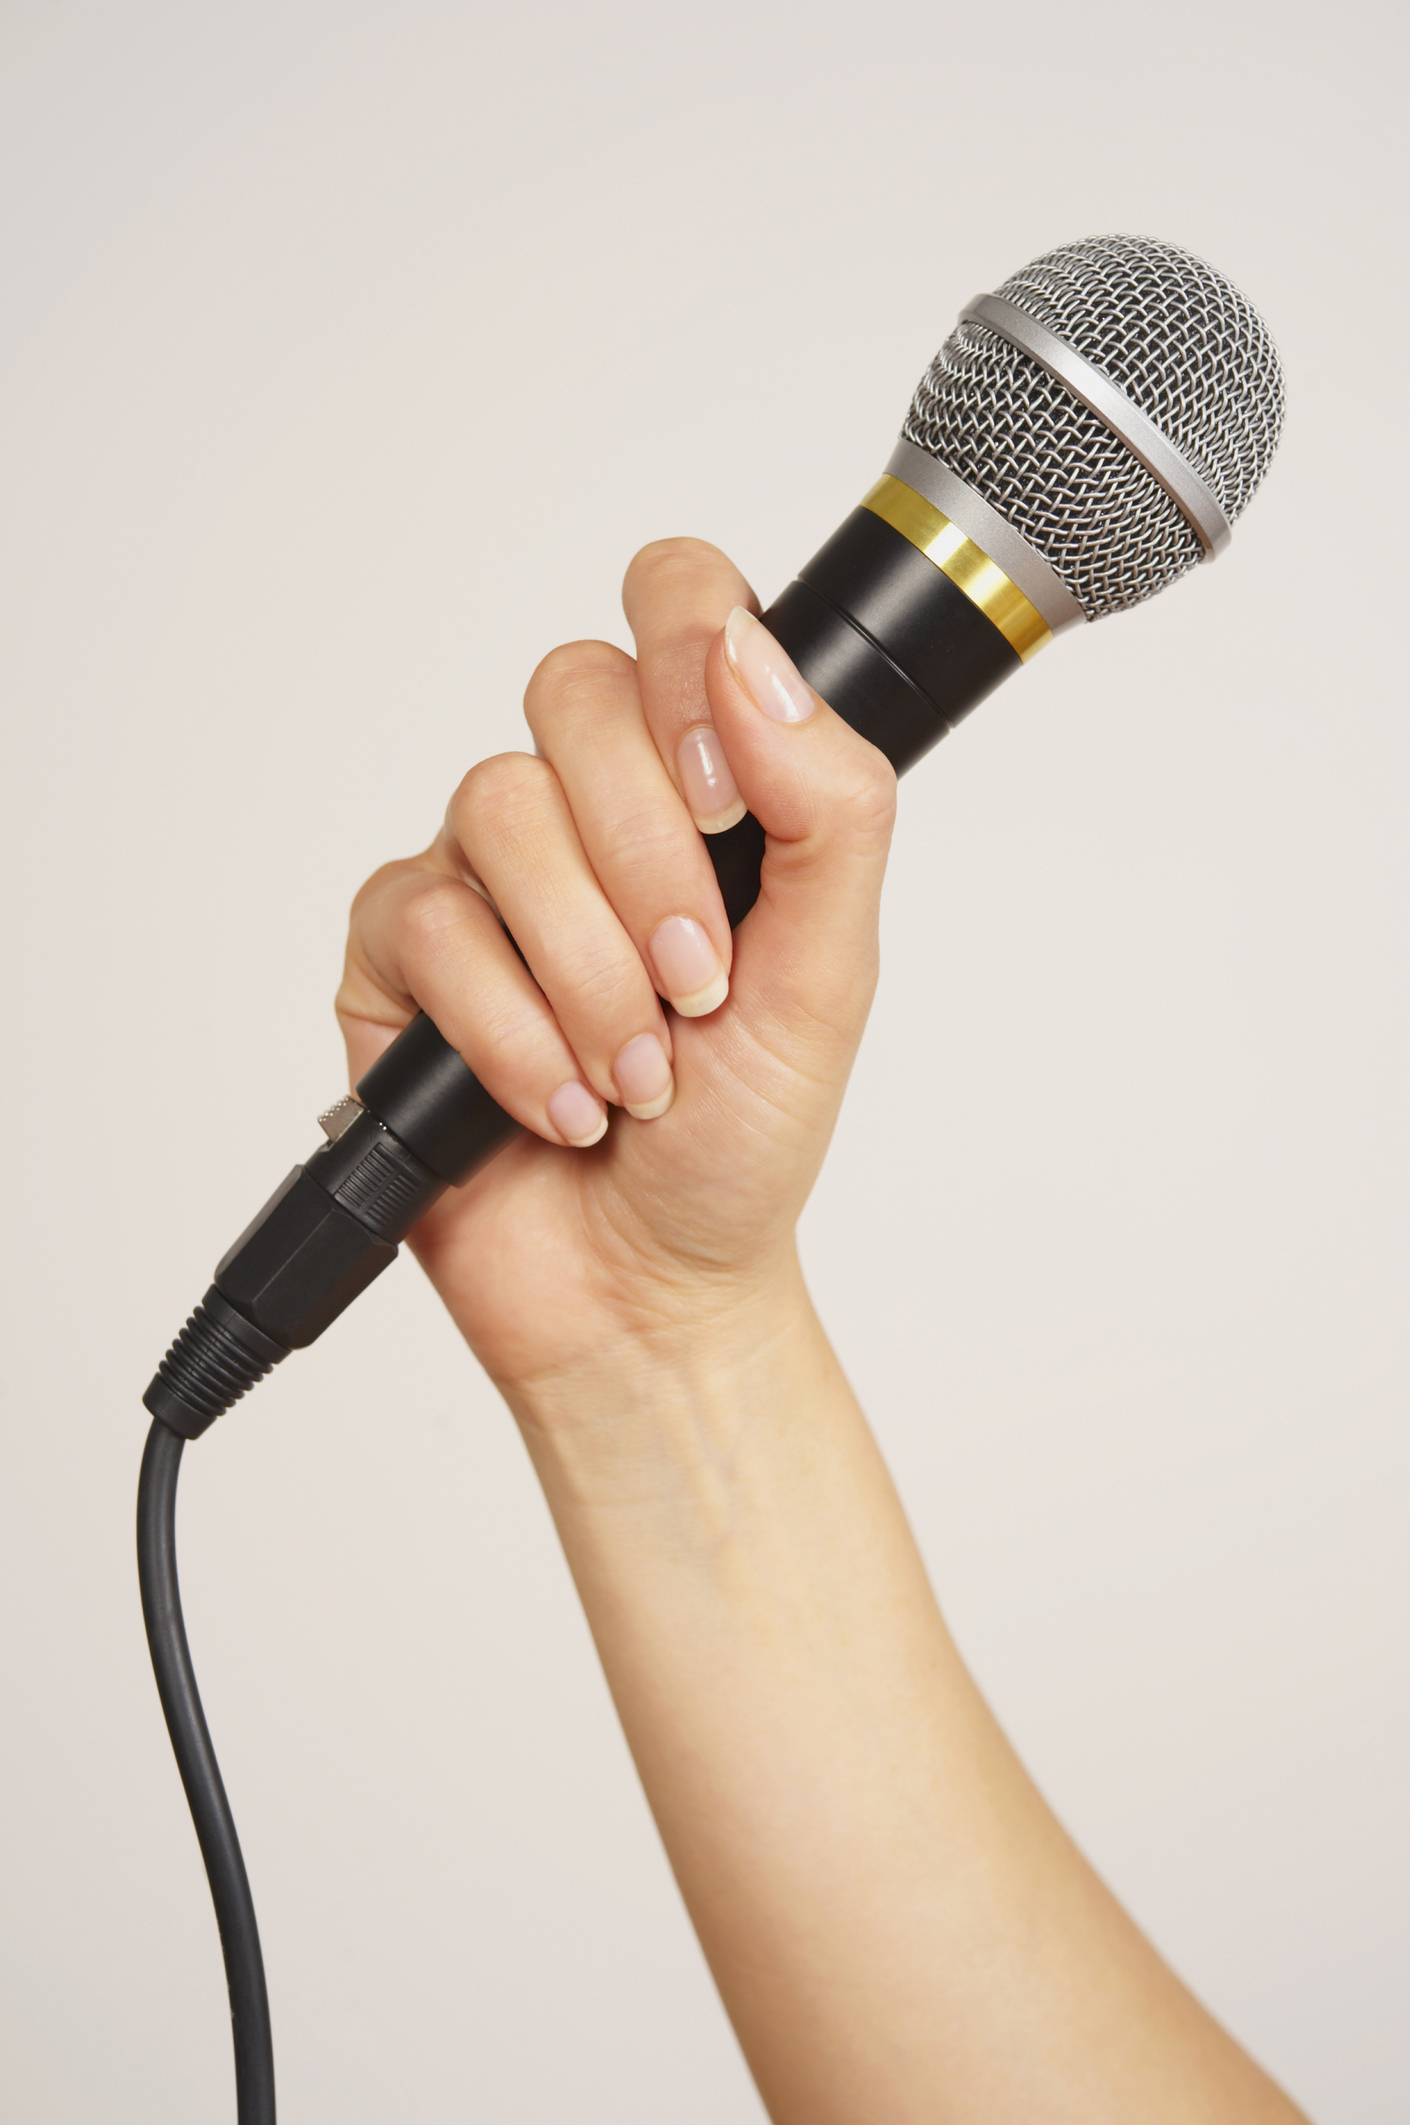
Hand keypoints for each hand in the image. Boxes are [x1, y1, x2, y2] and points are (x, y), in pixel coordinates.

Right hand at [335, 538, 895, 1395]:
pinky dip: (514, 1033)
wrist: (653, 1285)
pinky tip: (562, 1105)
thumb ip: (827, 805)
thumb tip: (752, 661)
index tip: (730, 803)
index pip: (675, 601)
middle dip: (650, 860)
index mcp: (696, 782)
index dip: (689, 661)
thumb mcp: (834, 973)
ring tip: (635, 1075)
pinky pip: (431, 922)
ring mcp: (481, 872)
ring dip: (588, 970)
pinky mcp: (398, 954)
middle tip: (696, 986)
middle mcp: (581, 807)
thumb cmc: (746, 1135)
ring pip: (499, 808)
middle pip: (571, 691)